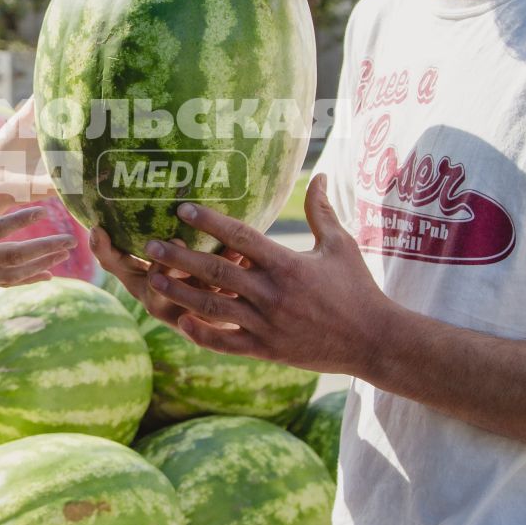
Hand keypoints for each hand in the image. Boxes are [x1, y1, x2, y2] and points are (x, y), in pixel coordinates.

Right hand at [0, 159, 76, 289]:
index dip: (20, 221)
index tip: (44, 208)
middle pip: (13, 257)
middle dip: (43, 249)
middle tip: (71, 239)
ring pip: (14, 274)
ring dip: (42, 263)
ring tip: (65, 252)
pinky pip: (6, 283)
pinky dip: (29, 279)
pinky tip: (49, 274)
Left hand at [102, 176, 399, 374]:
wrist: (374, 340)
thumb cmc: (358, 288)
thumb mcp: (341, 246)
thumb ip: (321, 211)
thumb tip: (320, 175)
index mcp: (287, 265)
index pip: (241, 238)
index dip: (210, 222)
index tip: (183, 209)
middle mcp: (272, 295)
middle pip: (217, 273)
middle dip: (181, 257)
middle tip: (151, 244)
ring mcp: (266, 325)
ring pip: (213, 308)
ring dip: (180, 294)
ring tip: (152, 280)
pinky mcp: (266, 350)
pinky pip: (226, 343)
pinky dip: (201, 335)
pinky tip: (179, 323)